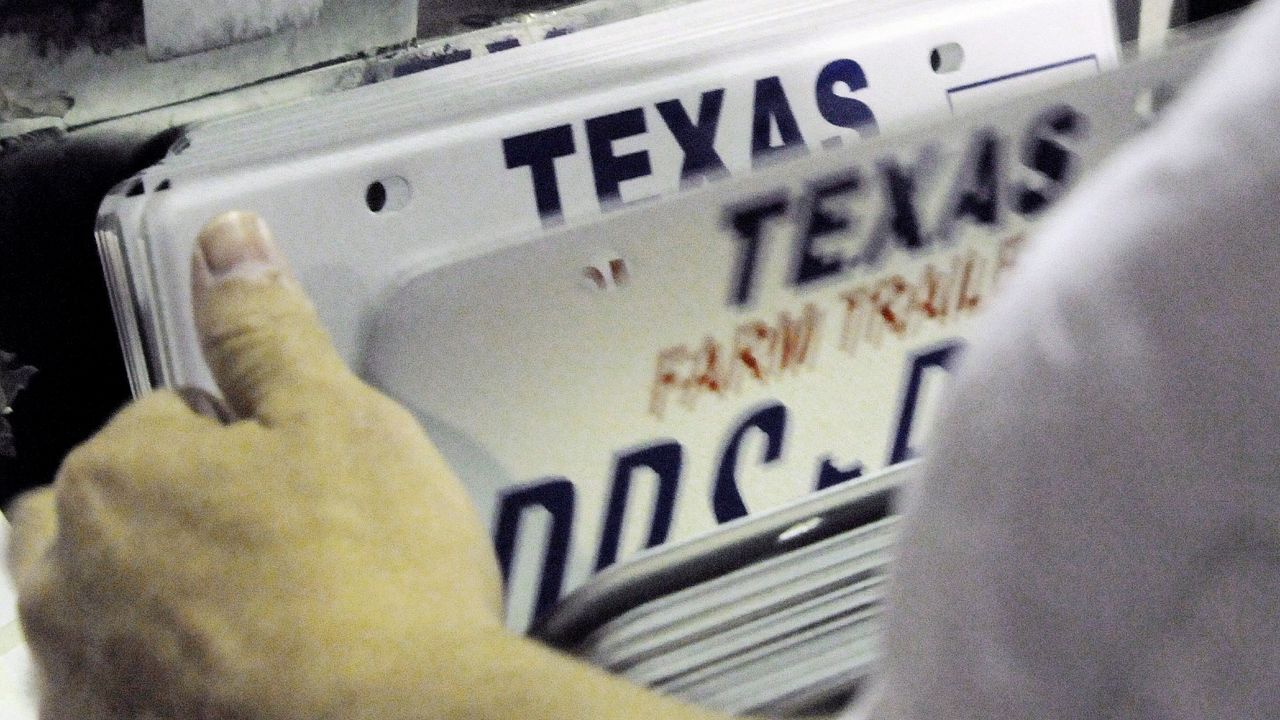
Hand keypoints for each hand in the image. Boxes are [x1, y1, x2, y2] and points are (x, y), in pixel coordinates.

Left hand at [5, 212, 732, 719]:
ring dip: (167, 593)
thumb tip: (230, 245)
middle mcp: (69, 574)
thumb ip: (268, 330)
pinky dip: (166, 671)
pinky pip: (123, 682)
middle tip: (286, 542)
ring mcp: (83, 669)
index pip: (170, 417)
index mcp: (119, 473)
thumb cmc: (371, 591)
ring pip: (112, 598)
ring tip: (277, 613)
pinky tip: (251, 670)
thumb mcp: (340, 422)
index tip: (303, 474)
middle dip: (185, 509)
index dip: (251, 439)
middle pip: (120, 508)